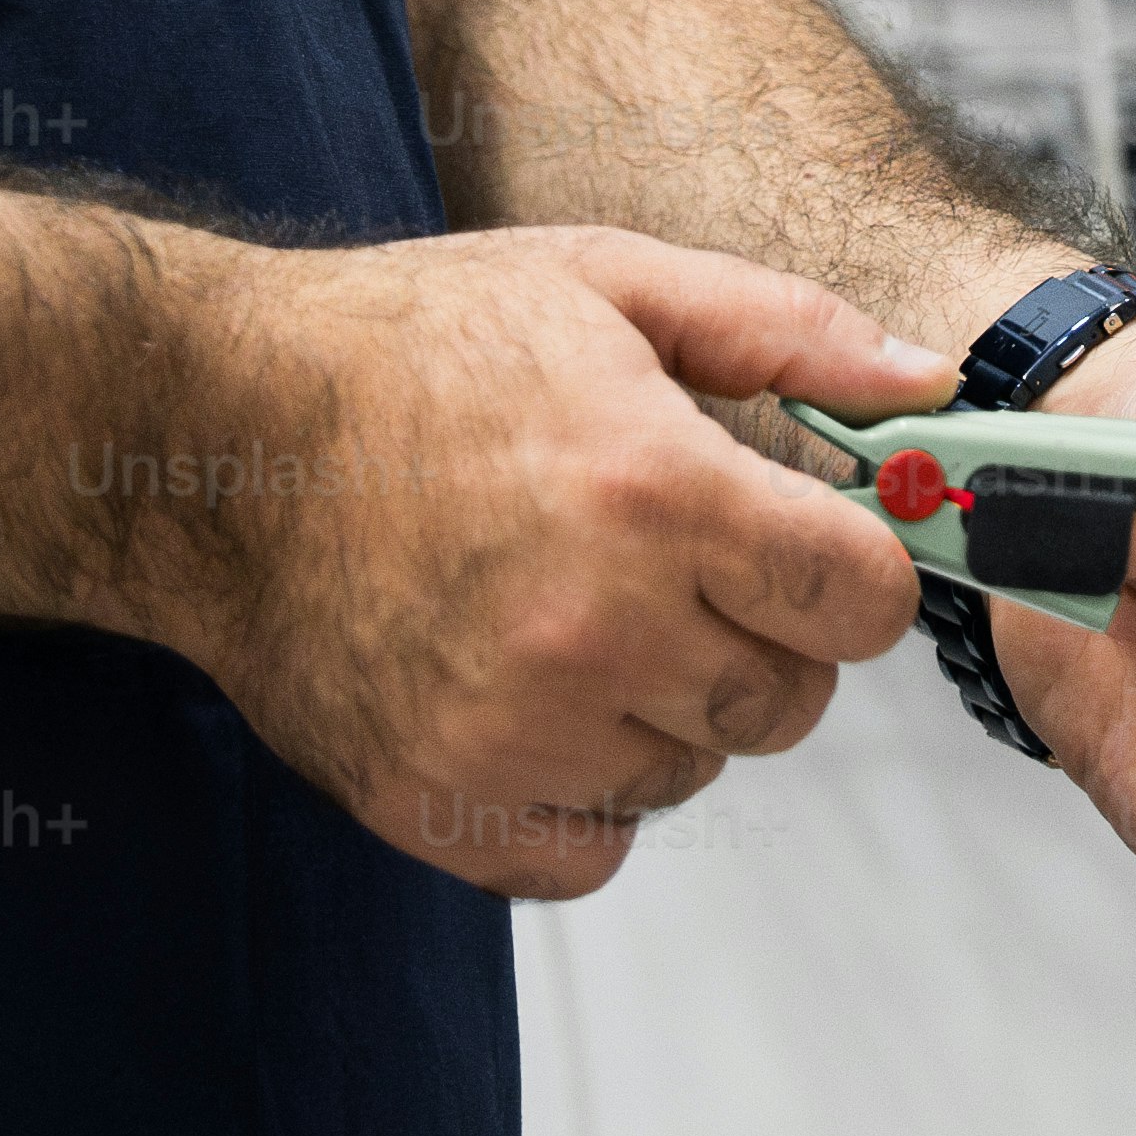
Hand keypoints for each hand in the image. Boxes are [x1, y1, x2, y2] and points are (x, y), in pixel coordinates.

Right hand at [122, 226, 943, 896]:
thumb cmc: (406, 347)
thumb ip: (784, 332)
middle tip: (666, 566)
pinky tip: (525, 696)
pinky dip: (577, 794)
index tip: (799, 547)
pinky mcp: (436, 801)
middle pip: (788, 703)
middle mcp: (596, 627)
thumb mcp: (607, 281)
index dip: (846, 571)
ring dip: (657, 709)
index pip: (863, 603)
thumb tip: (927, 383)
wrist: (209, 435)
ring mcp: (513, 730)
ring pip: (689, 772)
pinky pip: (591, 853)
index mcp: (656, 493)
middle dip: (756, 638)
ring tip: (565, 610)